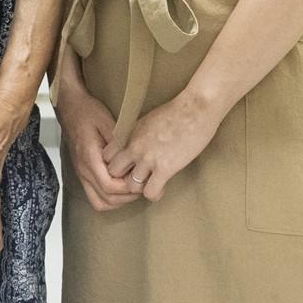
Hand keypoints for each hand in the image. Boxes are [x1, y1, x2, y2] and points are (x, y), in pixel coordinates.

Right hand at [54, 76, 139, 212]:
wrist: (70, 107)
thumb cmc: (88, 112)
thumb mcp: (107, 121)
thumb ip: (119, 142)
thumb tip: (134, 157)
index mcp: (89, 158)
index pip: (109, 186)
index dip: (127, 188)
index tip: (140, 179)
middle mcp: (84, 170)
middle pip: (105, 200)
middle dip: (126, 197)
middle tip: (141, 185)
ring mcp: (82, 173)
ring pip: (99, 202)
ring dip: (117, 200)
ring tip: (131, 187)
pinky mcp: (83, 173)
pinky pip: (95, 196)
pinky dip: (109, 197)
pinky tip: (120, 185)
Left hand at [102, 91, 221, 202]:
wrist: (195, 109)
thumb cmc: (176, 111)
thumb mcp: (147, 120)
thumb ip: (137, 134)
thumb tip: (134, 145)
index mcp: (129, 133)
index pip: (107, 156)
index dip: (116, 164)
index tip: (125, 166)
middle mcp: (134, 146)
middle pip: (113, 173)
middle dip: (123, 178)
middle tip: (135, 178)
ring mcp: (148, 158)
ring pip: (130, 185)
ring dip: (140, 187)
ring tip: (150, 182)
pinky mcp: (164, 168)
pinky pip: (150, 192)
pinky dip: (154, 193)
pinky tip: (161, 187)